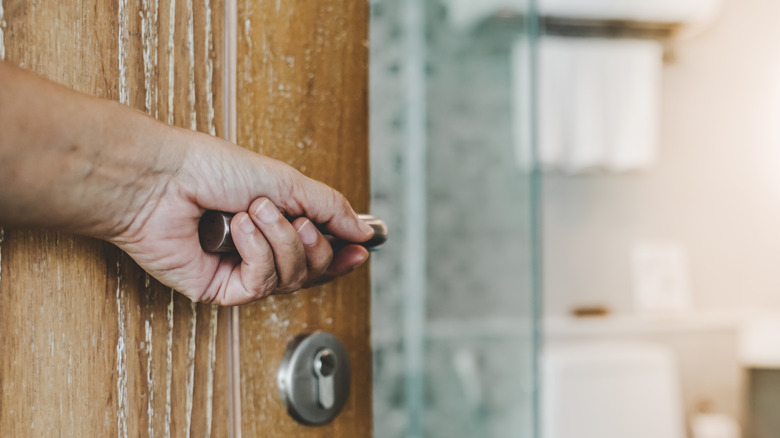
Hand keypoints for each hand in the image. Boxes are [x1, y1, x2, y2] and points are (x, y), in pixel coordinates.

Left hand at [109, 129, 372, 304]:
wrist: (160, 178)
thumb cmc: (209, 168)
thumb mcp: (285, 180)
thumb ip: (329, 206)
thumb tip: (364, 231)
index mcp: (275, 222)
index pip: (319, 250)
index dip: (342, 254)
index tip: (361, 248)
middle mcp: (259, 249)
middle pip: (312, 270)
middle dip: (312, 244)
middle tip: (297, 219)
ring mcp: (239, 270)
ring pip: (290, 278)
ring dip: (279, 241)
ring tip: (253, 212)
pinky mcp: (219, 288)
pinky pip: (260, 283)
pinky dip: (256, 252)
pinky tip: (238, 230)